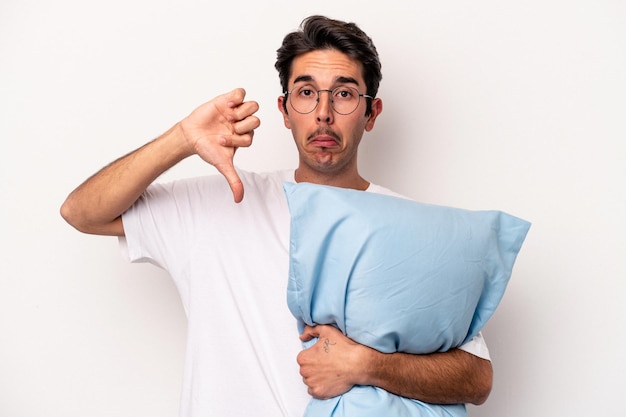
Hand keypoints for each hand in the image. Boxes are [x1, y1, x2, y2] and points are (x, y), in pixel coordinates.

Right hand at [179, 88, 259, 202]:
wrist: (190, 135)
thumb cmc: (207, 149)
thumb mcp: (223, 165)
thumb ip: (234, 180)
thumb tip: (239, 199)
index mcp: (244, 137)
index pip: (251, 136)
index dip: (237, 138)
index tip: (221, 140)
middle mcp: (243, 124)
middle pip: (256, 120)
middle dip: (241, 125)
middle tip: (226, 126)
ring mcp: (236, 111)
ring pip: (253, 106)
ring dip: (240, 111)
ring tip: (226, 115)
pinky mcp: (228, 100)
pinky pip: (241, 92)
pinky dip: (236, 97)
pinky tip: (226, 105)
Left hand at [297, 324, 370, 398]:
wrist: (357, 363)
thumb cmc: (343, 348)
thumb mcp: (326, 330)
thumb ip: (311, 330)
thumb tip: (302, 336)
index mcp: (304, 357)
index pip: (304, 358)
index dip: (314, 356)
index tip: (323, 356)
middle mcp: (305, 371)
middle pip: (306, 370)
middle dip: (314, 367)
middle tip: (327, 363)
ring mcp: (311, 383)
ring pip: (309, 380)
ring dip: (316, 377)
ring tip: (329, 372)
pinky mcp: (319, 393)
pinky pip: (313, 391)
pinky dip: (319, 387)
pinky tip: (328, 381)